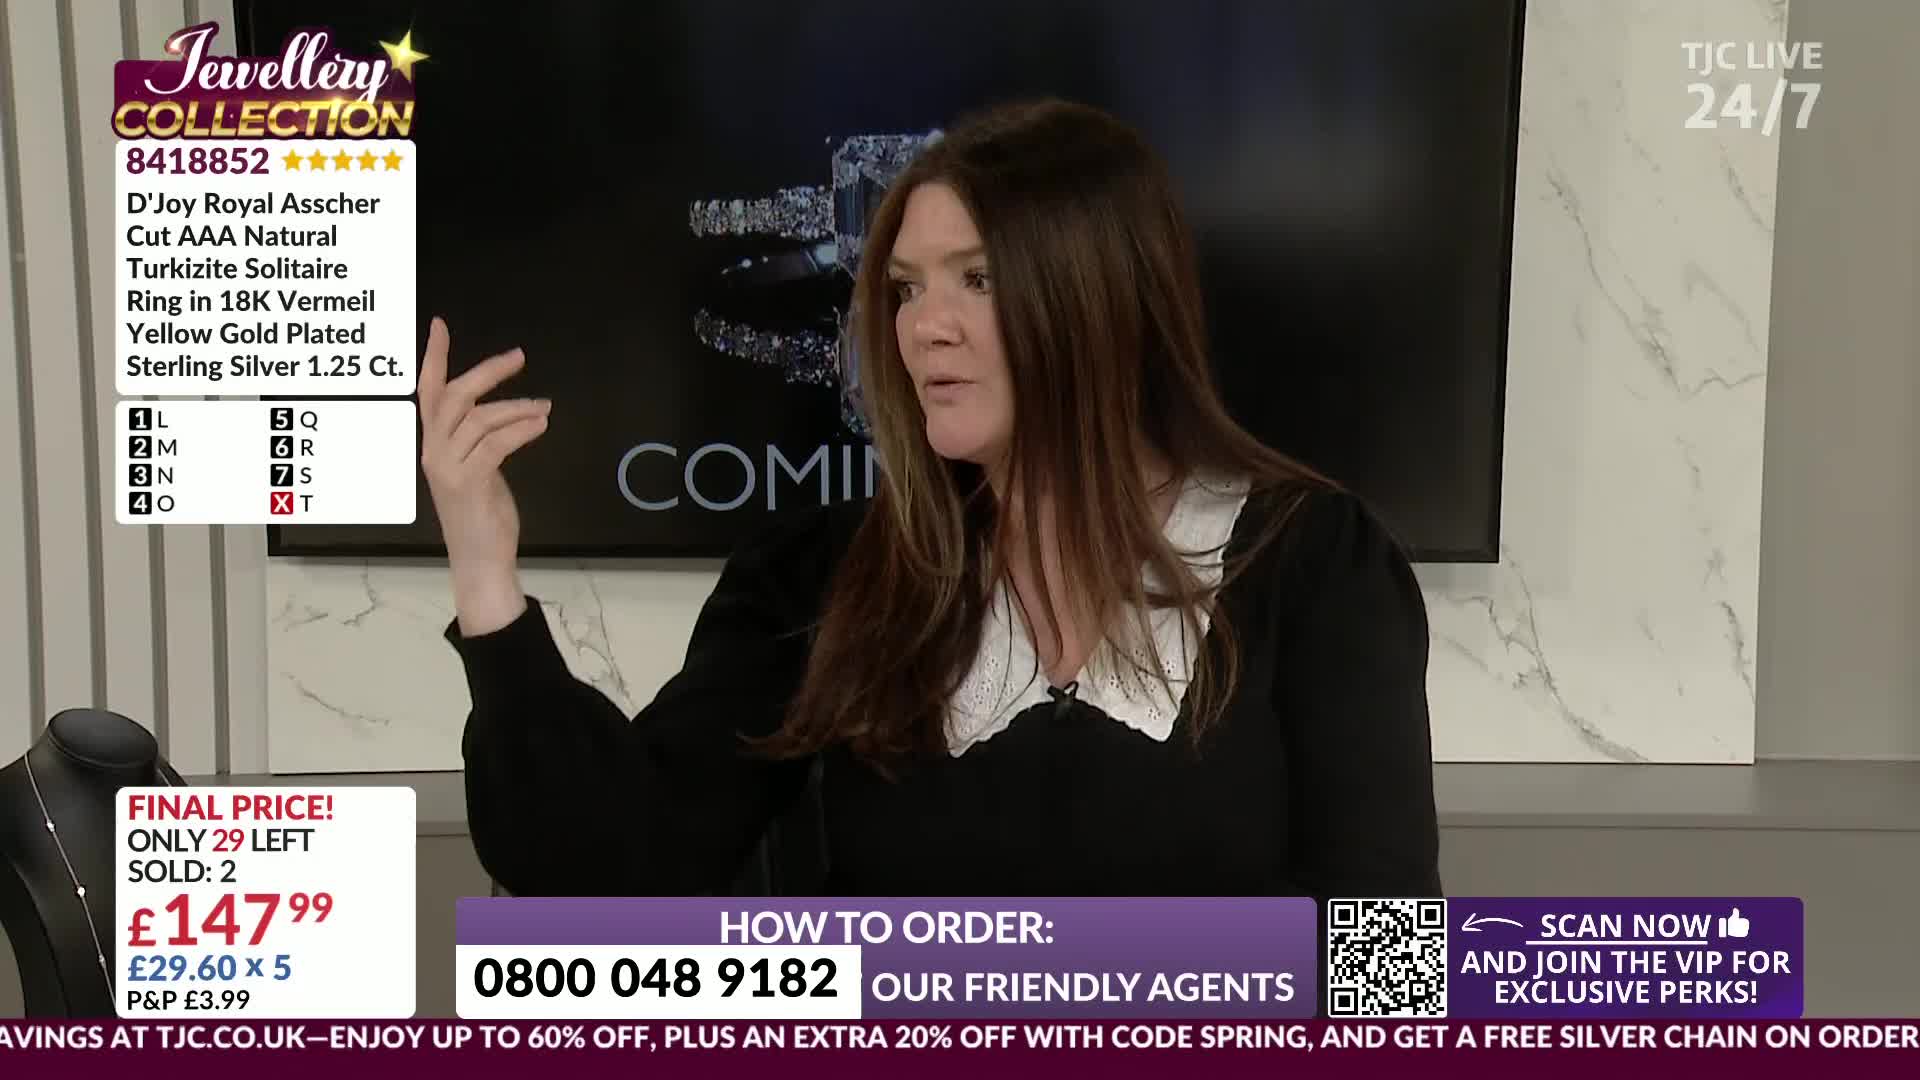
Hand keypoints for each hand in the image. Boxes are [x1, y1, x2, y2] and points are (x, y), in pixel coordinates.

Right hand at [417, 317, 549, 632]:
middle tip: (518, 357)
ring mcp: (449, 467)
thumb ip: (479, 442)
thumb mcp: (476, 471)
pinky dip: (520, 429)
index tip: (440, 325)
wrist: (480, 560)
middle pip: (453, 396)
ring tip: (543, 407)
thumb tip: (502, 416)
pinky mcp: (469, 482)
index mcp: (434, 446)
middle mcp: (434, 452)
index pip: (427, 393)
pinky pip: (496, 443)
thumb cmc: (481, 517)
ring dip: (516, 407)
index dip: (433, 357)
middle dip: (486, 372)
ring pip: (479, 418)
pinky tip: (539, 424)